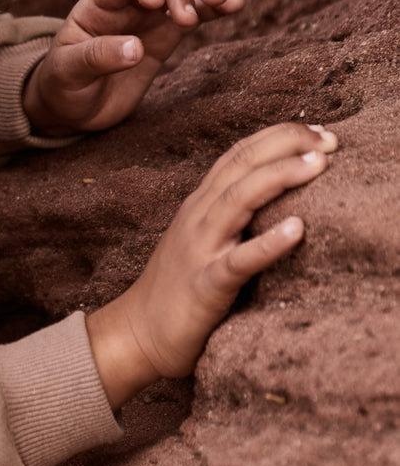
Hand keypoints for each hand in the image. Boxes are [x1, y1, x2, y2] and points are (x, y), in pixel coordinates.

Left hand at [23, 0, 243, 135]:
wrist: (73, 108)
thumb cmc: (62, 86)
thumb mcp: (68, 73)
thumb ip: (97, 58)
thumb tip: (135, 48)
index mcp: (96, 7)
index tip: (154, 2)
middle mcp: (126, 5)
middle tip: (192, 17)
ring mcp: (149, 19)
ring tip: (226, 1)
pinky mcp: (166, 38)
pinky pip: (194, 15)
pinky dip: (214, 8)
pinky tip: (236, 4)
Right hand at [87, 122, 337, 408]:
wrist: (136, 333)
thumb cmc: (177, 289)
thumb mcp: (202, 239)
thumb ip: (230, 214)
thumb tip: (277, 196)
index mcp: (200, 205)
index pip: (239, 155)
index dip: (278, 136)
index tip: (319, 132)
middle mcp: (198, 217)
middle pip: (241, 165)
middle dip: (286, 144)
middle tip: (329, 140)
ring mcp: (199, 249)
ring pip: (237, 200)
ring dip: (278, 177)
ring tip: (317, 164)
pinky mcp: (205, 286)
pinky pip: (239, 261)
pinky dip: (268, 243)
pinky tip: (296, 229)